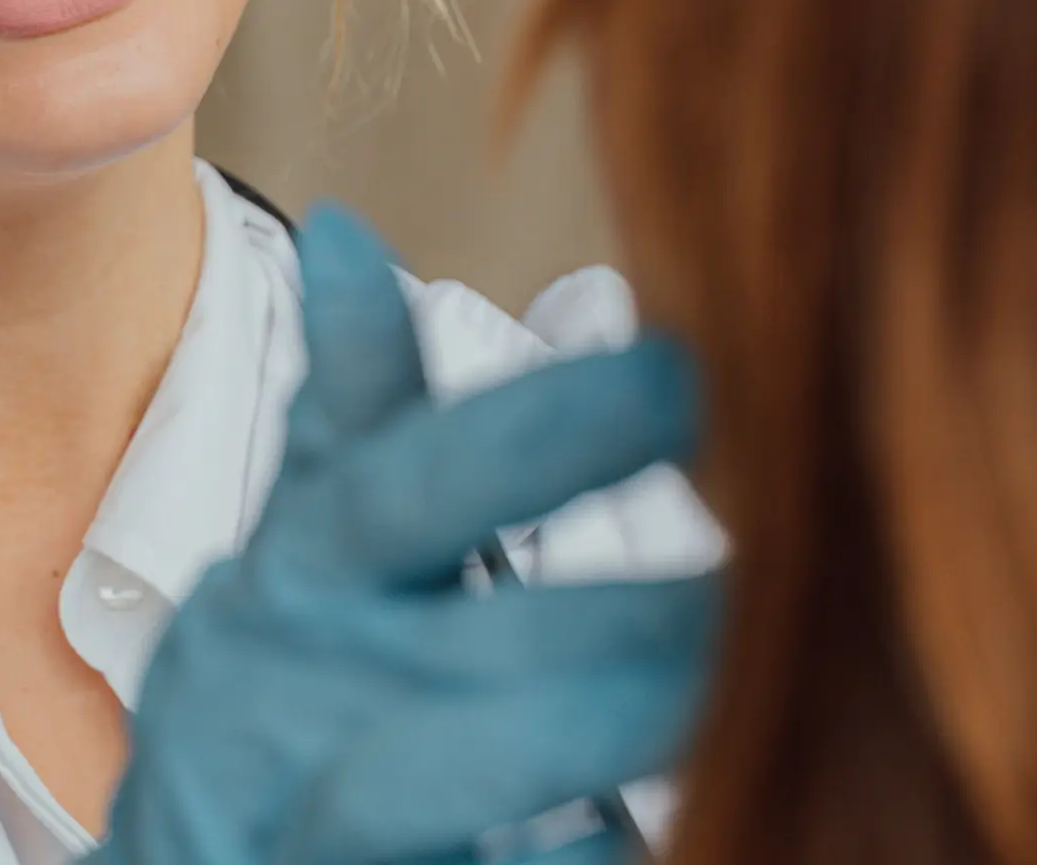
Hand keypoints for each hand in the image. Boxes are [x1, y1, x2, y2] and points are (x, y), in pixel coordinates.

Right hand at [90, 206, 716, 864]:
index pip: (404, 477)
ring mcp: (302, 814)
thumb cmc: (267, 711)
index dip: (540, 431)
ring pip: (450, 768)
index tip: (680, 373)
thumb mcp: (289, 553)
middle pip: (470, 630)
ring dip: (596, 726)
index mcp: (297, 578)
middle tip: (769, 579)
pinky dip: (567, 857)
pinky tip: (631, 836)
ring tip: (727, 699)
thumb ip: (344, 414)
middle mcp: (298, 688)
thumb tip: (349, 234)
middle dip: (626, 610)